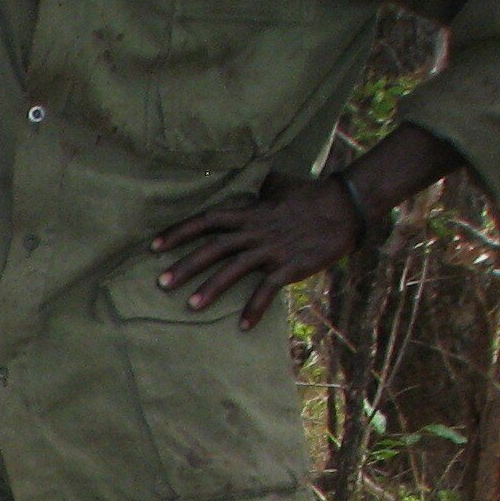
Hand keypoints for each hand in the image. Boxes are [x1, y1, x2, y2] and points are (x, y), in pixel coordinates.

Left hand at [150, 175, 364, 329]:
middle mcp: (255, 231)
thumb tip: (252, 173)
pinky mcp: (290, 266)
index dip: (179, 232)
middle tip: (160, 284)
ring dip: (211, 290)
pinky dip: (255, 309)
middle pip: (213, 248)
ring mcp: (272, 249)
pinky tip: (243, 327)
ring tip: (190, 307)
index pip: (207, 220)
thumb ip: (259, 185)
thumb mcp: (280, 184)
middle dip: (185, 266)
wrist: (348, 206)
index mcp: (249, 213)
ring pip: (235, 270)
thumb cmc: (311, 195)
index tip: (153, 246)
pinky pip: (268, 290)